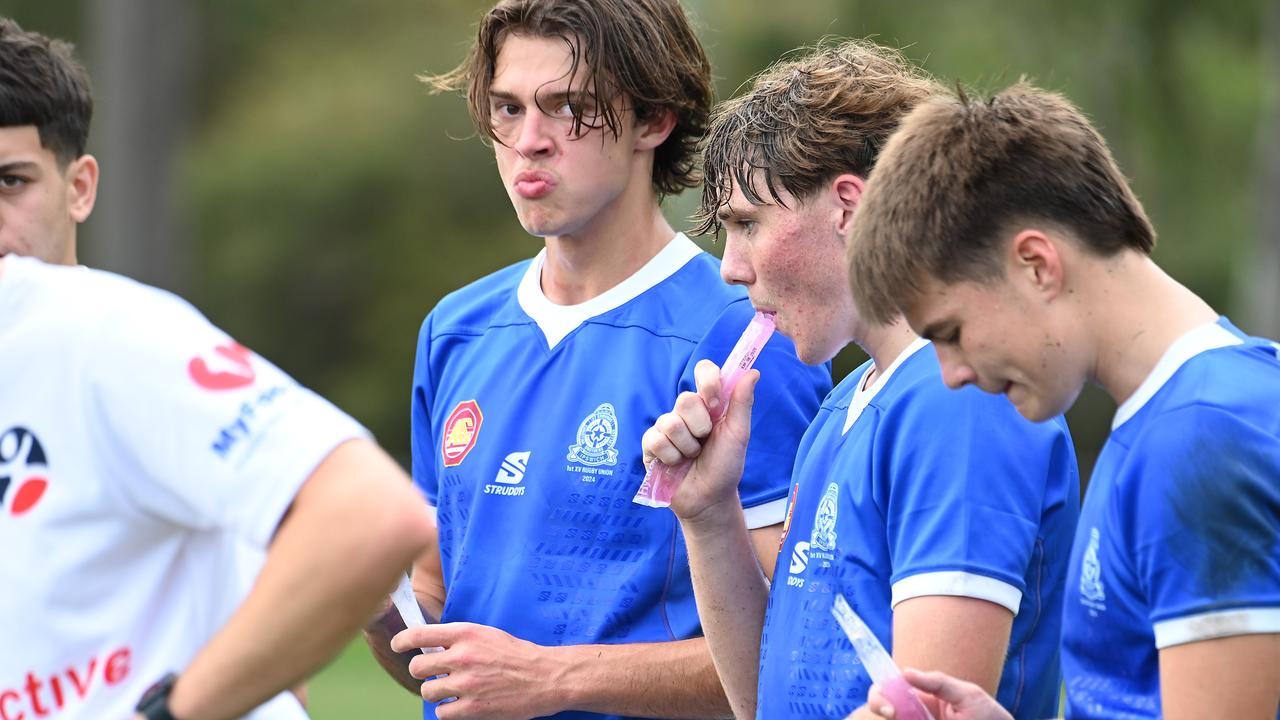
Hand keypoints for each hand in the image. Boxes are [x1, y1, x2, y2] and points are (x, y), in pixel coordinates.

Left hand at [390, 622, 560, 718]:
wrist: (544, 677)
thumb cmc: (517, 654)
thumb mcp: (487, 635)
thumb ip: (459, 639)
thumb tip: (432, 647)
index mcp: (466, 634)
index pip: (420, 634)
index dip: (403, 641)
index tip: (397, 645)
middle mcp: (462, 657)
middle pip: (417, 667)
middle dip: (421, 671)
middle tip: (432, 674)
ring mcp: (466, 684)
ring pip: (428, 691)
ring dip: (435, 692)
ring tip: (450, 691)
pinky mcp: (473, 708)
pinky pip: (442, 713)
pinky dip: (447, 711)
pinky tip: (459, 705)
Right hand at [640, 359, 759, 522]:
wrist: (710, 499)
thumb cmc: (725, 466)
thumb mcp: (738, 434)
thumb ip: (742, 403)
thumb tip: (753, 372)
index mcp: (708, 404)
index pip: (704, 371)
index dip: (708, 381)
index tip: (715, 400)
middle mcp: (685, 411)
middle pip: (685, 399)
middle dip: (700, 426)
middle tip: (705, 442)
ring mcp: (666, 427)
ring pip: (671, 423)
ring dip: (687, 446)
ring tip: (692, 456)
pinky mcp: (651, 445)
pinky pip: (657, 440)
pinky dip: (672, 456)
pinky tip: (676, 464)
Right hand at [866, 669, 1011, 719]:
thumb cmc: (987, 715)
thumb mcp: (966, 694)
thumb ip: (938, 682)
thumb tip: (905, 672)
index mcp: (920, 697)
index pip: (889, 690)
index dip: (880, 696)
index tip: (889, 709)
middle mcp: (913, 714)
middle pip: (883, 708)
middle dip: (881, 707)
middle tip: (893, 716)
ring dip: (895, 718)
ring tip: (912, 717)